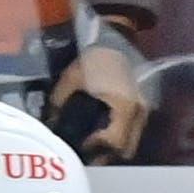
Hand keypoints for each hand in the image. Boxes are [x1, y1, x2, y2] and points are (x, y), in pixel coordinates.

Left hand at [49, 41, 147, 162]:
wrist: (115, 36)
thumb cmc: (95, 57)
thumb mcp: (72, 78)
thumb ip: (59, 102)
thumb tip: (49, 124)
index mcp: (124, 107)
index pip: (114, 142)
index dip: (96, 149)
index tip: (81, 147)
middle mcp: (139, 112)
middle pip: (126, 149)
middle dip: (106, 156)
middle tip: (87, 156)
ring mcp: (144, 110)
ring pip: (132, 143)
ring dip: (114, 149)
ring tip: (94, 147)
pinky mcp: (143, 106)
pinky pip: (133, 131)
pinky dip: (120, 137)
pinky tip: (104, 133)